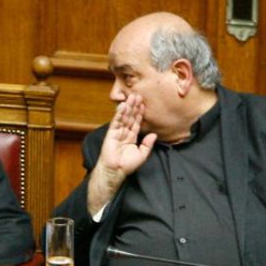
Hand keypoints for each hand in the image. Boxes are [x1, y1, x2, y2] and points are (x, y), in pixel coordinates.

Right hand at [87, 94, 156, 214]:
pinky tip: (123, 106)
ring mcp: (117, 132)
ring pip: (124, 117)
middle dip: (134, 106)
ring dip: (128, 107)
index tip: (143, 104)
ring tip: (131, 97)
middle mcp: (124, 132)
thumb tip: (154, 135)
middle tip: (138, 95)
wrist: (116, 170)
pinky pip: (116, 122)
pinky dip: (119, 114)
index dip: (140, 113)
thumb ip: (148, 144)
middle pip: (130, 117)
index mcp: (132, 137)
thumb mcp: (142, 154)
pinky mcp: (111, 133)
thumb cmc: (127, 165)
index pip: (136, 122)